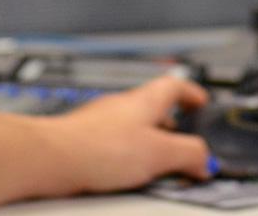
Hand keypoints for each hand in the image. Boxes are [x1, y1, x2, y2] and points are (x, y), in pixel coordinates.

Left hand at [0, 74, 214, 208]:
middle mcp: (121, 105)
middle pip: (153, 106)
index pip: (175, 86)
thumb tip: (205, 159)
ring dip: (148, 140)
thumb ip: (189, 154)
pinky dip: (126, 152)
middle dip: (171, 124)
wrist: (52, 158)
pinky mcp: (83, 138)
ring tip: (157, 163)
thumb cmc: (99, 148)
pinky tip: (126, 172)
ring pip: (132, 125)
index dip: (192, 93)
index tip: (202, 102)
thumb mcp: (159, 154)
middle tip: (183, 140)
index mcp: (144, 100)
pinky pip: (113, 141)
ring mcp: (99, 120)